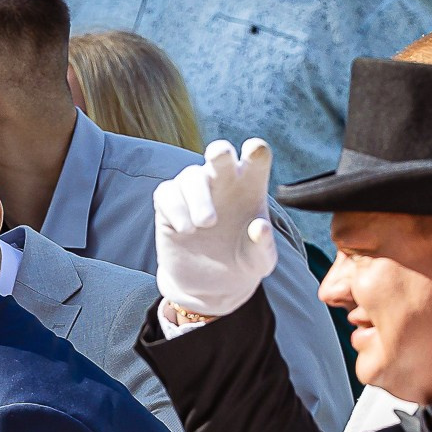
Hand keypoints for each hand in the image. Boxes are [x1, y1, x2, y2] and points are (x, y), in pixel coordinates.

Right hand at [153, 139, 277, 318]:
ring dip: (198, 197)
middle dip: (219, 152)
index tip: (255, 149)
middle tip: (218, 155)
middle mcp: (222, 180)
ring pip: (191, 176)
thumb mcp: (259, 262)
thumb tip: (260, 227)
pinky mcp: (169, 202)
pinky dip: (175, 209)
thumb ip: (263, 246)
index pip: (256, 159)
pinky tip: (186, 230)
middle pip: (219, 153)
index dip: (256, 151)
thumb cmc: (242, 262)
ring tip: (206, 224)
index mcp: (250, 185)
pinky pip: (168, 193)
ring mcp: (194, 189)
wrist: (210, 282)